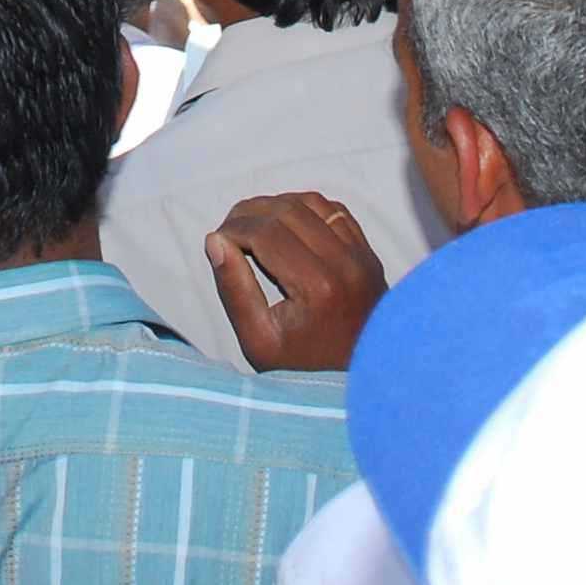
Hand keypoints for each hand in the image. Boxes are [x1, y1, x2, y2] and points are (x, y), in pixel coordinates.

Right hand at [206, 192, 386, 373]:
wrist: (361, 381)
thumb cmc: (304, 368)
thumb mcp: (258, 342)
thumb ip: (234, 290)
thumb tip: (215, 241)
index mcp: (317, 287)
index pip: (266, 232)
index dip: (234, 229)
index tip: (217, 240)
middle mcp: (346, 263)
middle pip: (287, 210)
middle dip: (249, 213)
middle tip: (228, 230)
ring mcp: (362, 257)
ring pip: (313, 203)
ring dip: (277, 204)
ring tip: (253, 224)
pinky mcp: (370, 256)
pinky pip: (336, 212)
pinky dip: (307, 208)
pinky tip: (287, 224)